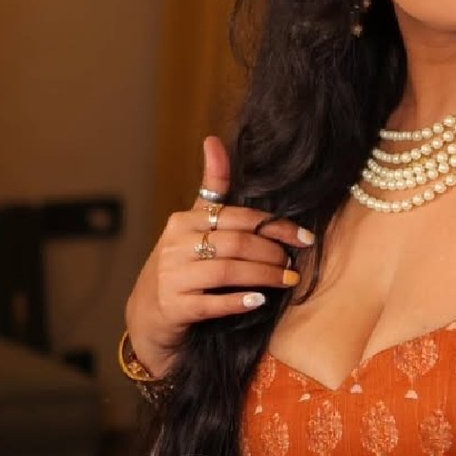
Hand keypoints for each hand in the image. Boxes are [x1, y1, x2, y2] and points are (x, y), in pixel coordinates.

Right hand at [123, 137, 313, 377]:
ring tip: (287, 281)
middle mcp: (174, 245)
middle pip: (235, 243)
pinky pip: (211, 303)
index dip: (276, 227)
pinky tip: (259, 301)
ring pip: (226, 271)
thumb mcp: (194, 225)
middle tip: (294, 264)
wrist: (149, 316)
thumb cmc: (182, 265)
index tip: (305, 237)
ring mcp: (171, 277)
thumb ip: (211, 187)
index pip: (239, 218)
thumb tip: (214, 140)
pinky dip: (237, 301)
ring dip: (263, 276)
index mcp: (184, 221)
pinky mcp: (173, 307)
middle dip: (272, 253)